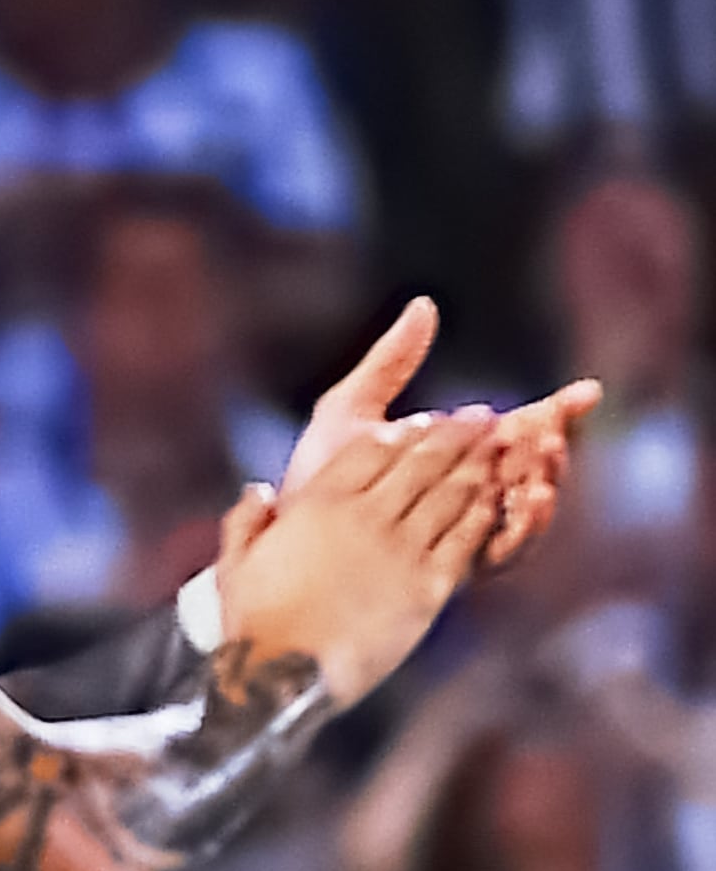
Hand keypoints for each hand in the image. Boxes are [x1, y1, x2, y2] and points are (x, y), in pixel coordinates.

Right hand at [225, 406, 501, 703]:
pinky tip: (497, 498)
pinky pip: (464, 539)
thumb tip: (259, 490)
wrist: (283, 674)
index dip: (402, 432)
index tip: (423, 419)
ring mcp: (401, 551)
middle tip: (481, 416)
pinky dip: (484, 513)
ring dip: (478, 465)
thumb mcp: (234, 563)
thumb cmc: (253, 622)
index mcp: (317, 505)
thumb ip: (246, 521)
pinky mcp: (427, 588)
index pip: (370, 450)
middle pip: (421, 462)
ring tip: (500, 445)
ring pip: (450, 494)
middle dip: (455, 434)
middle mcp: (365, 518)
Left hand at [281, 298, 600, 574]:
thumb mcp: (351, 410)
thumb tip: (423, 305)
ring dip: (544, 483)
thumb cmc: (317, 472)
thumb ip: (390, 362)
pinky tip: (527, 502)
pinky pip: (505, 550)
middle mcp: (469, 490)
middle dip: (552, 447)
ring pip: (525, 506)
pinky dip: (523, 527)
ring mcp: (465, 528)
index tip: (584, 391)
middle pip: (533, 466)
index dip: (559, 410)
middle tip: (552, 431)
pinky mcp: (453, 565)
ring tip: (543, 464)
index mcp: (456, 452)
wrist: (285, 533)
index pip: (522, 427)